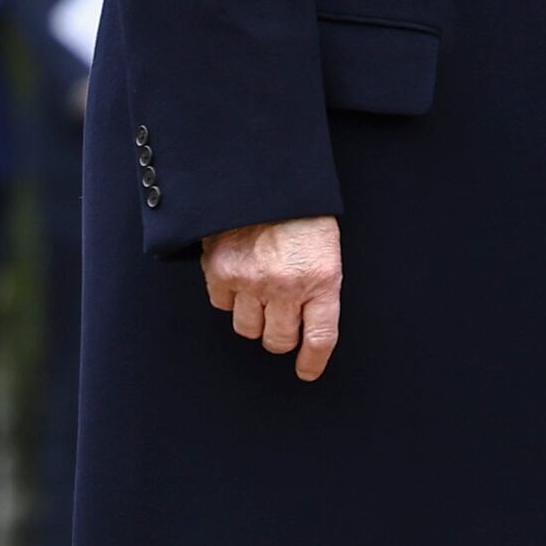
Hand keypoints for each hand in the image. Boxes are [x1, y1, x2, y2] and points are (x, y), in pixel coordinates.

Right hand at [203, 215, 343, 380]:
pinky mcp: (221, 270)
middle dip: (281, 336)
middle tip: (280, 319)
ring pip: (248, 328)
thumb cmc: (299, 208)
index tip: (307, 371)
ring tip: (257, 294)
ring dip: (253, 318)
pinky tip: (237, 275)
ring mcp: (251, 280)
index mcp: (322, 278)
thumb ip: (318, 284)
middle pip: (279, 340)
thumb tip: (307, 321)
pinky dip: (228, 296)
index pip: (320, 337)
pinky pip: (221, 304)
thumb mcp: (325, 245)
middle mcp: (287, 286)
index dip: (313, 361)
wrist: (264, 175)